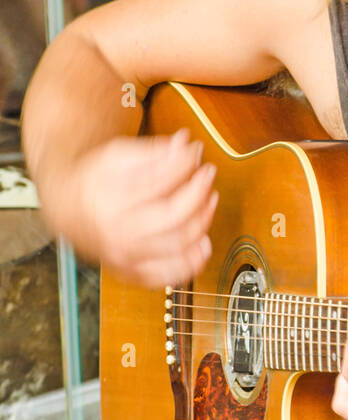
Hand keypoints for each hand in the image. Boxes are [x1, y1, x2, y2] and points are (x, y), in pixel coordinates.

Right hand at [59, 127, 217, 287]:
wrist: (66, 209)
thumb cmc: (94, 180)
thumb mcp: (117, 155)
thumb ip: (154, 151)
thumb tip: (185, 144)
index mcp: (111, 199)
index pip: (159, 181)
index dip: (185, 164)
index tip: (196, 151)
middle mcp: (117, 231)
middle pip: (173, 216)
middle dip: (198, 192)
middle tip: (207, 174)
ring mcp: (126, 255)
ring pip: (177, 244)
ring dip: (203, 220)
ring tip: (209, 199)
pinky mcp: (132, 272)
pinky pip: (169, 275)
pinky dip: (192, 262)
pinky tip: (202, 242)